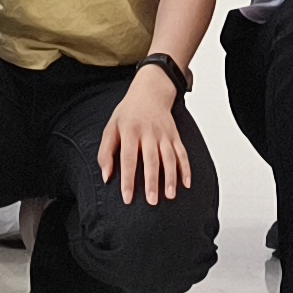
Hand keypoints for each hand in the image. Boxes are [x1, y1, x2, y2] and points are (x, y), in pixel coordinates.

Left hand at [99, 65, 194, 203]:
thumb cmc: (127, 113)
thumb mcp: (111, 128)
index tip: (127, 198)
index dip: (128, 179)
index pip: (128, 158)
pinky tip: (187, 183)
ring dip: (171, 177)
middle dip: (152, 181)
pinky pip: (182, 153)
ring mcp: (164, 134)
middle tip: (152, 201)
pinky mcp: (175, 135)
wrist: (150, 91)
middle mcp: (149, 132)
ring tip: (170, 195)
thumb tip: (106, 177)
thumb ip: (105, 152)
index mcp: (130, 131)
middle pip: (151, 159)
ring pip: (169, 157)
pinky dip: (186, 168)